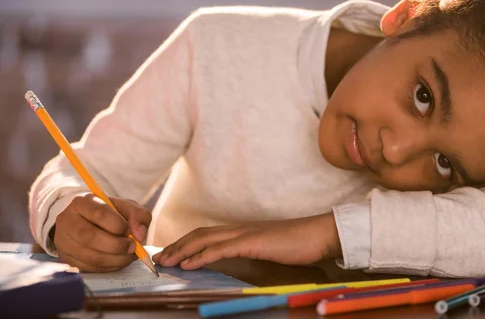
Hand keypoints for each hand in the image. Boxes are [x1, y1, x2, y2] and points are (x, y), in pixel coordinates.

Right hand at [53, 193, 151, 271]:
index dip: (119, 225)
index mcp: (81, 202)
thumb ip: (139, 215)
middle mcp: (66, 220)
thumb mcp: (127, 208)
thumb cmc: (110, 214)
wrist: (89, 224)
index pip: (100, 213)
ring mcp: (63, 242)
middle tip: (132, 247)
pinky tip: (118, 261)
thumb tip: (140, 235)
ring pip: (90, 256)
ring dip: (115, 259)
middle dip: (117, 245)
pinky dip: (108, 267)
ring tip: (128, 255)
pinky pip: (89, 268)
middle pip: (91, 237)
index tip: (130, 230)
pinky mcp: (66, 259)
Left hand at [153, 213, 341, 269]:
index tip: (171, 253)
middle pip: (200, 234)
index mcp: (242, 230)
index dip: (186, 242)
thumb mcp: (269, 247)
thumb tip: (238, 257)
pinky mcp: (252, 242)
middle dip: (176, 245)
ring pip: (205, 239)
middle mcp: (239, 228)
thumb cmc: (299, 243)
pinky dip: (201, 256)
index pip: (207, 234)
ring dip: (182, 251)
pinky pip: (220, 250)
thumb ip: (252, 250)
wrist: (319, 234)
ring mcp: (245, 234)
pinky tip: (188, 264)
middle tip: (158, 258)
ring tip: (165, 261)